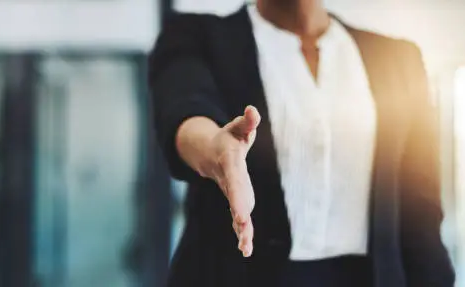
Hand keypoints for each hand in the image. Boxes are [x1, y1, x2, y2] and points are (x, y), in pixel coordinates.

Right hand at [205, 106, 260, 256]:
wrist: (211, 153)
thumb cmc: (229, 138)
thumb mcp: (238, 128)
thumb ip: (247, 121)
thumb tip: (253, 111)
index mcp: (229, 164)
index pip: (235, 180)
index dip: (238, 196)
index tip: (242, 213)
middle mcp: (229, 181)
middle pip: (234, 200)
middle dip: (238, 215)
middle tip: (244, 230)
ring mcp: (231, 193)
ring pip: (236, 213)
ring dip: (241, 231)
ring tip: (245, 248)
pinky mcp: (236, 201)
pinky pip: (239, 219)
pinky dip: (242, 233)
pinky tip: (246, 250)